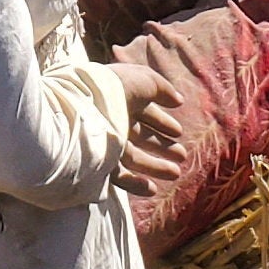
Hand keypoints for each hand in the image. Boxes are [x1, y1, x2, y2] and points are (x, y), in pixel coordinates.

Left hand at [110, 61, 186, 198]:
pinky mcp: (99, 162)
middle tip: (182, 155)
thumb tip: (179, 100)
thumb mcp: (143, 80)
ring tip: (176, 173)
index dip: (162, 122)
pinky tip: (153, 189)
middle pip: (142, 136)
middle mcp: (114, 121)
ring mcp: (106, 143)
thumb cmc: (115, 89)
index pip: (145, 113)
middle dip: (163, 146)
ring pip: (135, 158)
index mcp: (122, 100)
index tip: (179, 132)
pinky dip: (136, 184)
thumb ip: (162, 89)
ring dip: (156, 166)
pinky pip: (119, 176)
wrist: (85, 107)